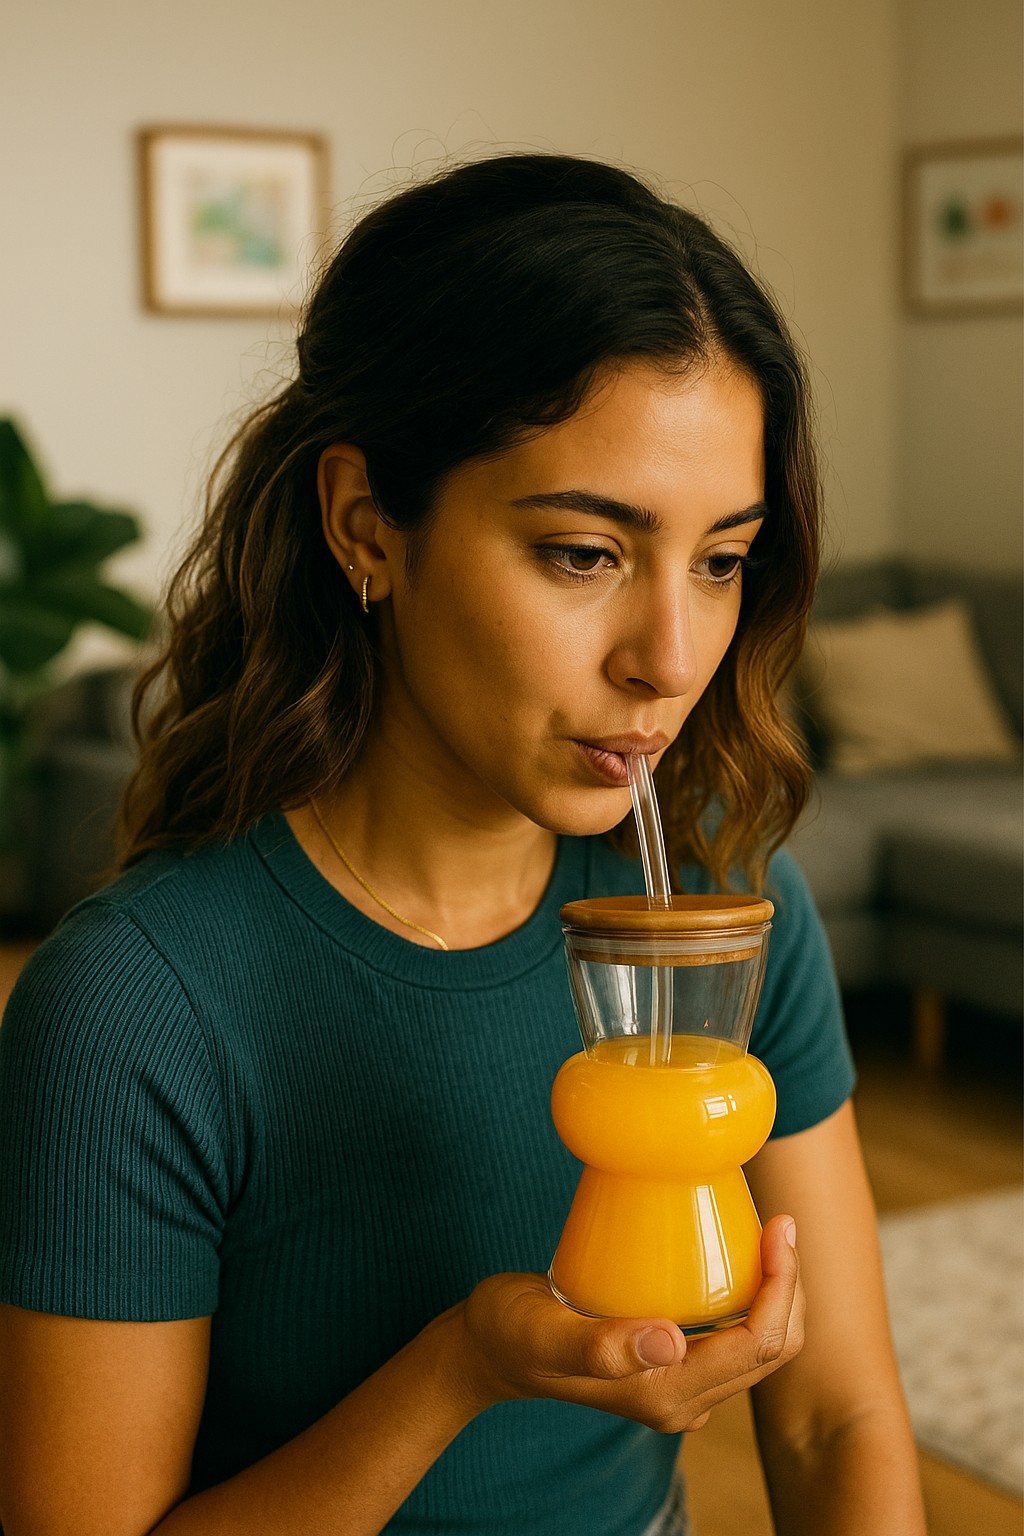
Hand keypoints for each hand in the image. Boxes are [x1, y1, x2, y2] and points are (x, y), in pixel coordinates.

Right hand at [452, 1215, 802, 1432]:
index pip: (758, 1346)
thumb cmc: (509, 1333)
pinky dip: (747, 1296)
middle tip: (776, 1222)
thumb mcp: (544, 1333)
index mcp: (664, 1394)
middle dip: (788, 1287)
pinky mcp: (669, 1365)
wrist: (486, 1349)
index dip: (782, 1287)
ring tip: (763, 1231)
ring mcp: (677, 1386)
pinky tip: (730, 1253)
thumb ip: (601, 1347)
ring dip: (773, 1292)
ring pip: (758, 1345)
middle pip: (771, 1349)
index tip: (777, 1226)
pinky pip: (732, 1335)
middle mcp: (681, 1399)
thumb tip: (673, 1341)